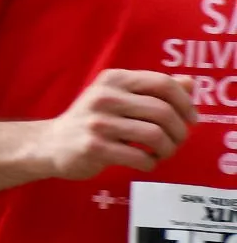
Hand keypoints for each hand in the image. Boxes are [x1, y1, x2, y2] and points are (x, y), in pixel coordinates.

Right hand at [38, 70, 193, 179]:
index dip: (185, 102)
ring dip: (167, 149)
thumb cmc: (92, 120)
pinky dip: (150, 163)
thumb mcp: (118, 96)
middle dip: (179, 131)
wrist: (50, 143)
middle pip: (163, 111)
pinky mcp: (94, 147)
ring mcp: (97, 122)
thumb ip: (152, 89)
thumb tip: (190, 84)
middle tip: (176, 141)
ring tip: (161, 153)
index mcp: (113, 79)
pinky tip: (144, 162)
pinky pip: (139, 157)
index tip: (191, 119)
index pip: (163, 83)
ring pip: (155, 135)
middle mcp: (105, 96)